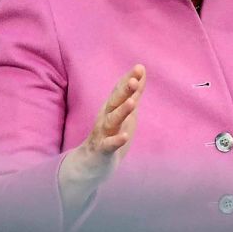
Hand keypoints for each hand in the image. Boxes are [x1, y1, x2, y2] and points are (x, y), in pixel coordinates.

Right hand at [59, 64, 145, 215]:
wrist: (91, 164)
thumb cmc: (110, 134)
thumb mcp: (124, 112)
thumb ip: (133, 93)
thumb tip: (141, 72)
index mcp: (111, 109)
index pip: (120, 91)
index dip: (129, 79)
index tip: (140, 67)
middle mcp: (105, 118)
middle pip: (115, 102)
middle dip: (124, 90)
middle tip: (134, 79)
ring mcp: (103, 134)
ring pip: (111, 121)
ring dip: (121, 111)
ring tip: (132, 103)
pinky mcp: (103, 150)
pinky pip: (109, 145)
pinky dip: (117, 140)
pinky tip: (125, 136)